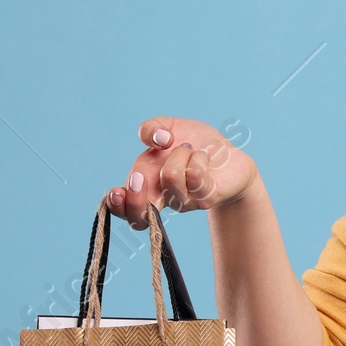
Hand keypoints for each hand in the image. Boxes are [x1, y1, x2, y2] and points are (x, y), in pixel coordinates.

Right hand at [108, 118, 257, 226]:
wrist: (229, 156)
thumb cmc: (196, 144)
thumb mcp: (169, 128)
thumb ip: (151, 128)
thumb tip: (154, 139)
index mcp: (146, 183)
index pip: (124, 207)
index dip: (116, 205)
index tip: (117, 192)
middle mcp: (163, 197)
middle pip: (140, 217)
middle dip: (136, 198)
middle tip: (140, 178)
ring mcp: (185, 201)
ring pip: (170, 177)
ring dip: (180, 153)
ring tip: (190, 149)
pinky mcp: (206, 197)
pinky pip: (195, 174)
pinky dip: (198, 156)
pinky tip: (204, 155)